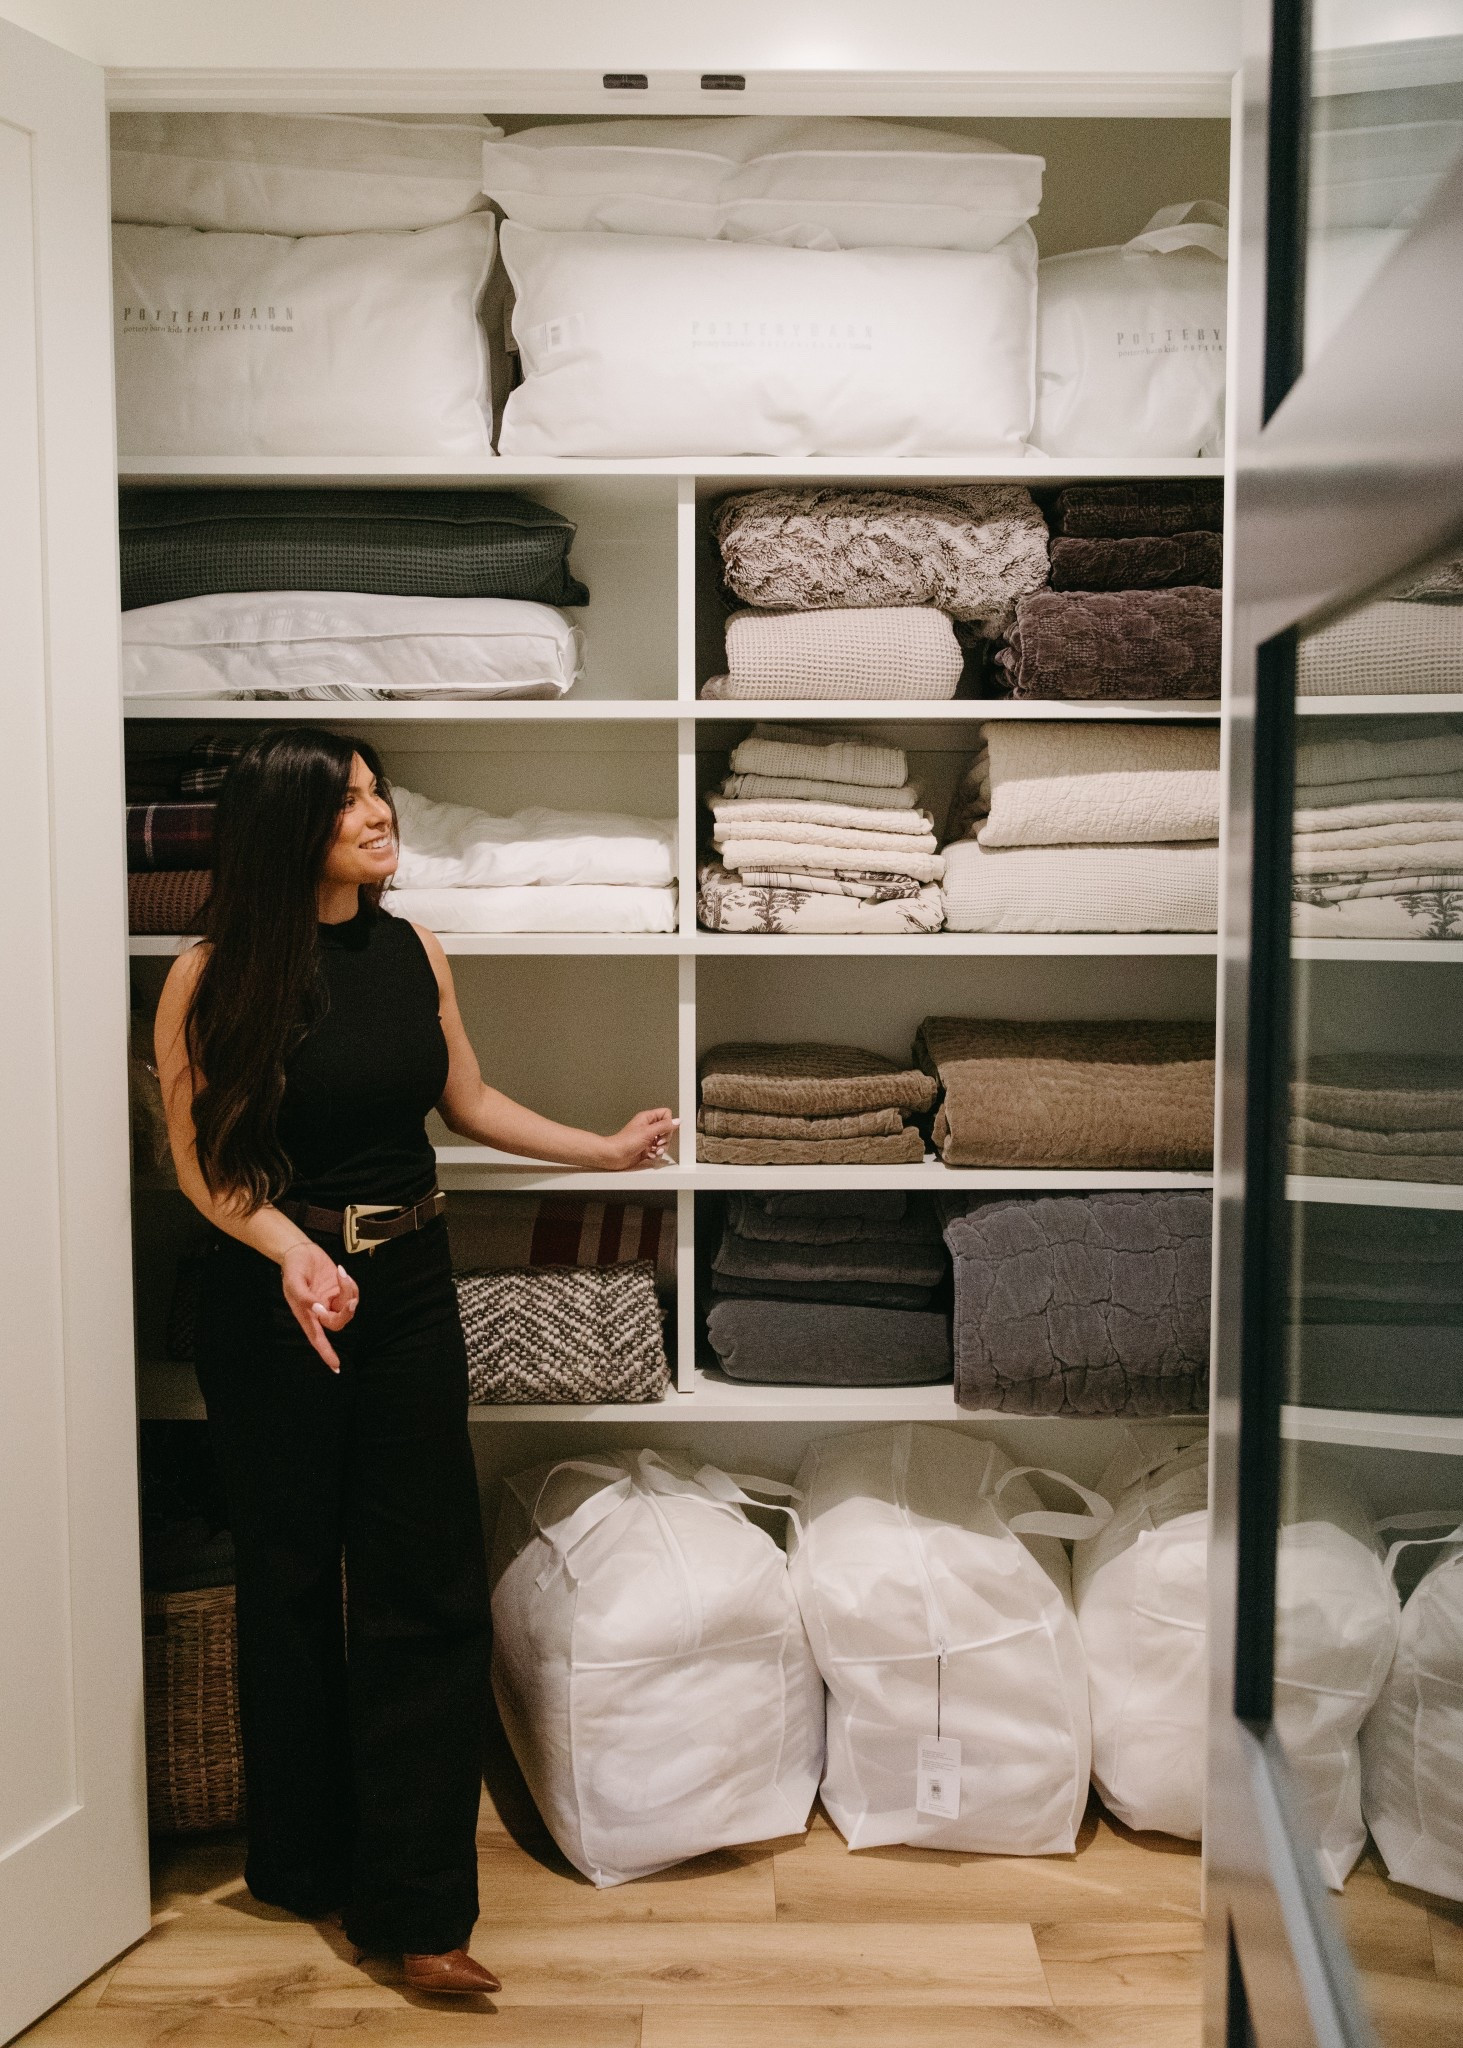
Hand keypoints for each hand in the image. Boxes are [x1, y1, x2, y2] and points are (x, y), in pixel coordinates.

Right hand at [280, 1242, 359, 1370]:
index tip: (336, 1366)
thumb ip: (304, 1296)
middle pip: (338, 1322)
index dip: (326, 1353)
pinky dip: (351, 1285)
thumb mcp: (294, 1281)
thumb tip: (318, 1308)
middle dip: (346, 1311)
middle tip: (348, 1296)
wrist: (300, 1250)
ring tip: (340, 1273)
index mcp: (306, 1314)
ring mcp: (331, 1300)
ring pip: (347, 1307)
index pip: (317, 1338)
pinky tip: (341, 1273)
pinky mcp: (339, 1290)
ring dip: (349, 1292)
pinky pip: (352, 1294)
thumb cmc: (293, 1268)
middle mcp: (320, 1311)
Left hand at [600, 1108, 677, 1170]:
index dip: (668, 1123)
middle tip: (658, 1142)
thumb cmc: (625, 1142)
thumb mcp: (648, 1132)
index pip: (666, 1114)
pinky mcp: (646, 1149)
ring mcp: (648, 1139)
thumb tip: (677, 1121)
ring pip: (664, 1142)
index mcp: (647, 1118)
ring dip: (661, 1148)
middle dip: (665, 1139)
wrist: (614, 1156)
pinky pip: (658, 1151)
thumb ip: (664, 1126)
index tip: (664, 1131)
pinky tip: (650, 1155)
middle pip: (667, 1130)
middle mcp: (648, 1127)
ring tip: (654, 1150)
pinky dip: (656, 1154)